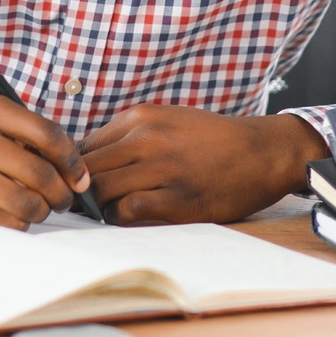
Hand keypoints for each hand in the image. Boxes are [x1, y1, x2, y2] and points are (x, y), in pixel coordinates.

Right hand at [0, 94, 92, 230]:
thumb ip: (24, 136)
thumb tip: (76, 175)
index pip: (48, 135)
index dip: (73, 162)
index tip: (79, 178)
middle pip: (41, 174)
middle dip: (61, 194)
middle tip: (61, 200)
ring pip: (27, 203)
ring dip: (39, 211)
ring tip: (33, 208)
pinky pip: (6, 224)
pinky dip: (17, 224)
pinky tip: (7, 215)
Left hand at [78, 106, 330, 225]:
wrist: (261, 151)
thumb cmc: (211, 140)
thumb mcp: (166, 121)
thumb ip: (128, 136)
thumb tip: (85, 161)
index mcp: (140, 118)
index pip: (82, 145)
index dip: (74, 169)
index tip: (77, 184)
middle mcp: (147, 139)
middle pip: (85, 169)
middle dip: (79, 190)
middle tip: (85, 205)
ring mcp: (162, 169)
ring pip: (101, 190)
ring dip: (99, 207)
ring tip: (109, 211)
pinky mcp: (178, 199)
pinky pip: (128, 211)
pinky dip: (121, 218)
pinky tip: (132, 218)